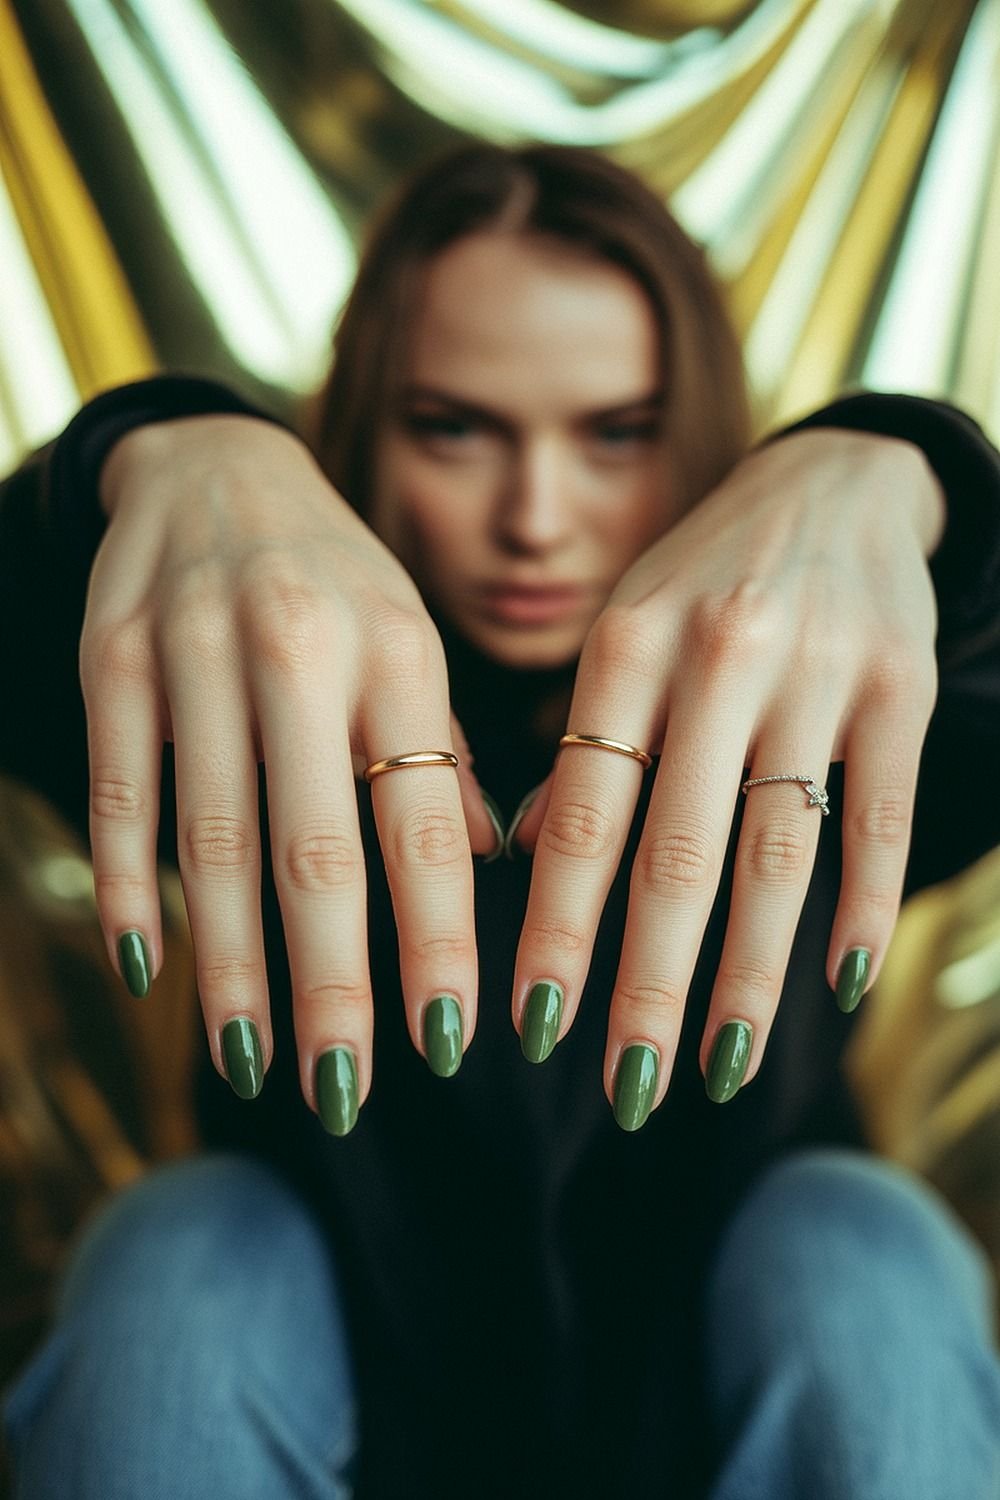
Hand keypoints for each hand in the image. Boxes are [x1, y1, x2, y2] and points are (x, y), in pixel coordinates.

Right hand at [82, 415, 500, 1126]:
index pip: (425, 823)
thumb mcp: (410, 646)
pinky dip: (127, 882)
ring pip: (213, 837)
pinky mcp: (112, 659)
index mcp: (397, 655)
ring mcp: (196, 652)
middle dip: (332, 981)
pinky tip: (144, 965)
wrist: (218, 466)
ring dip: (229, 964)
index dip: (439, 938)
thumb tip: (499, 869)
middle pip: (314, 848)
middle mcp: (300, 650)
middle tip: (343, 1094)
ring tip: (249, 1060)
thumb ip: (441, 756)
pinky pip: (121, 790)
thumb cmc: (337, 584)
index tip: (452, 1042)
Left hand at [507, 429, 945, 1124]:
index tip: (529, 1025)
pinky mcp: (902, 687)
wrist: (833, 484)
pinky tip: (840, 984)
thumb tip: (516, 855)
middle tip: (627, 1088)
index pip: (582, 813)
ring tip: (722, 1065)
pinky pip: (881, 817)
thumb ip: (580, 741)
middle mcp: (719, 657)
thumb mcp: (624, 635)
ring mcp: (818, 672)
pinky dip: (865, 906)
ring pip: (780, 853)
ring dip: (750, 973)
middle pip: (678, 852)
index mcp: (627, 646)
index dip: (556, 924)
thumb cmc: (701, 582)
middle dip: (649, 983)